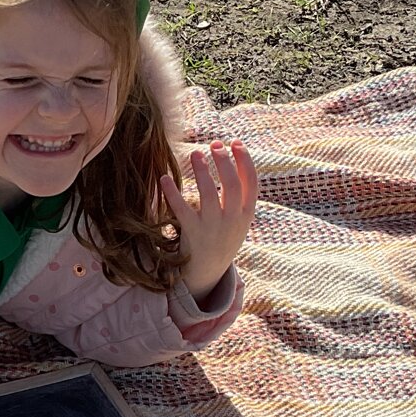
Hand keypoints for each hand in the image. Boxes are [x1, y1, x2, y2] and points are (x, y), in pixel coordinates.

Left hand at [162, 139, 257, 298]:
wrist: (209, 272)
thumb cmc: (222, 238)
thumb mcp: (238, 220)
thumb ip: (239, 197)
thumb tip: (231, 160)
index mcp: (246, 214)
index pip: (251, 183)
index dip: (245, 161)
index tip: (235, 143)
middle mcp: (232, 220)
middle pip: (232, 185)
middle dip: (225, 162)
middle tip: (215, 145)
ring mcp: (213, 228)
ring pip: (209, 195)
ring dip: (203, 171)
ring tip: (196, 153)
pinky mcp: (192, 234)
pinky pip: (182, 210)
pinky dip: (172, 193)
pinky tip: (164, 178)